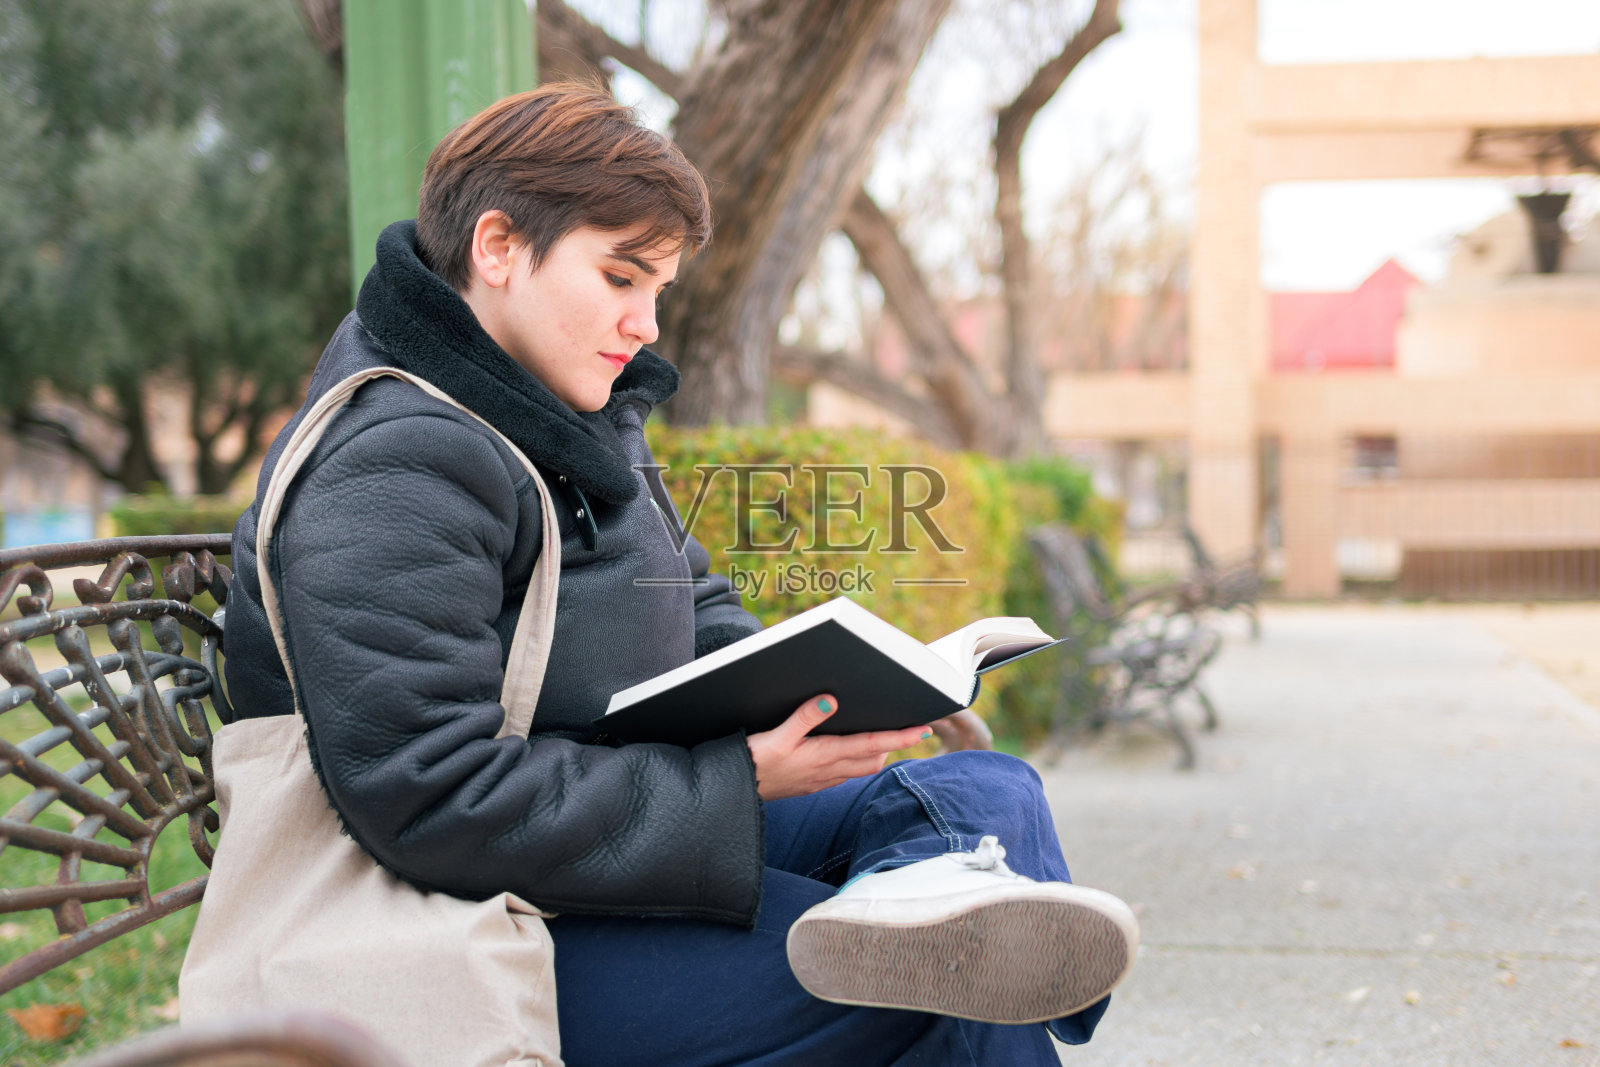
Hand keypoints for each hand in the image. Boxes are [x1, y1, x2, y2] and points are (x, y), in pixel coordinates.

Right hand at [746, 694, 929, 800]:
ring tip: (883, 736)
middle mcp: (828, 771)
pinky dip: (856, 762)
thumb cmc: (753, 762)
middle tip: (908, 729)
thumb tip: (831, 699)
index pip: (873, 744)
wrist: (733, 793)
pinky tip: (848, 752)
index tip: (924, 730)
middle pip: (873, 759)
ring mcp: (821, 781)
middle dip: (894, 744)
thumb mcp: (776, 735)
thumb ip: (804, 716)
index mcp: (824, 755)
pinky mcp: (811, 785)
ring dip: (876, 753)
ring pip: (861, 768)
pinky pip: (844, 775)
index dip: (901, 737)